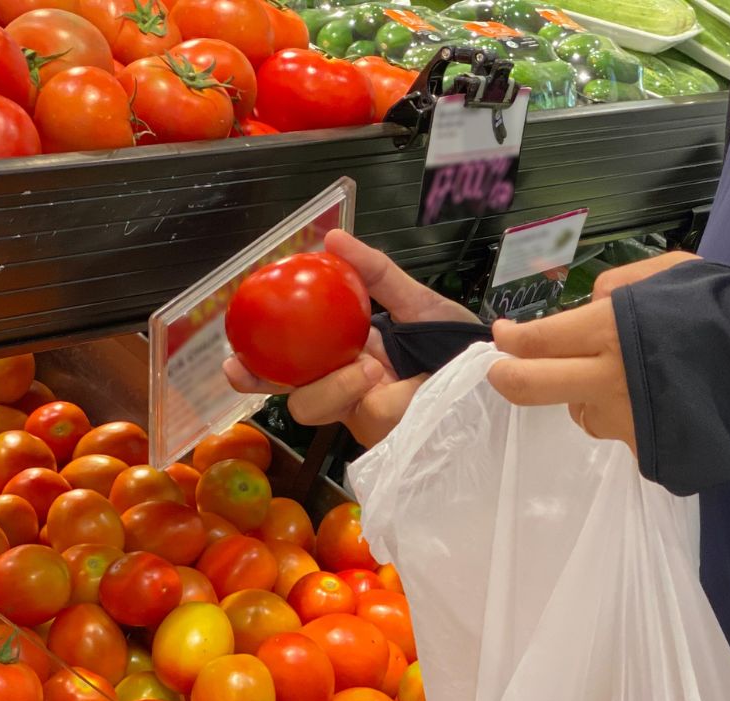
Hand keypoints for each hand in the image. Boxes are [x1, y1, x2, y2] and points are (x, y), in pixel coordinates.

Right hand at [224, 229, 477, 446]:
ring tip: (368, 366)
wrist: (495, 375)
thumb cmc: (460, 343)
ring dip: (330, 385)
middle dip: (267, 380)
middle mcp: (349, 386)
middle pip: (292, 391)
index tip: (235, 355)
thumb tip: (332, 239)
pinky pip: (352, 417)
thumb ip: (376, 274)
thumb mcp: (417, 301)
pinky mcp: (380, 432)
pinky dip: (357, 395)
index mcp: (350, 355)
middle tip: (245, 365)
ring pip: (311, 408)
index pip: (295, 362)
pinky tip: (374, 379)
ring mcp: (362, 413)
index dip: (260, 363)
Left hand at [488, 251, 697, 450]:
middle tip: (501, 369)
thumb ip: (618, 286)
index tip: (502, 337)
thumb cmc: (729, 313)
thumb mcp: (673, 273)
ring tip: (626, 377)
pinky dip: (625, 414)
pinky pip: (619, 430)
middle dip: (506, 377)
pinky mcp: (646, 453)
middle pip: (529, 387)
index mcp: (610, 331)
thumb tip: (585, 307)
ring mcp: (625, 423)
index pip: (537, 342)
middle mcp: (607, 381)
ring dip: (584, 394)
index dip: (510, 340)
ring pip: (580, 411)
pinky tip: (658, 399)